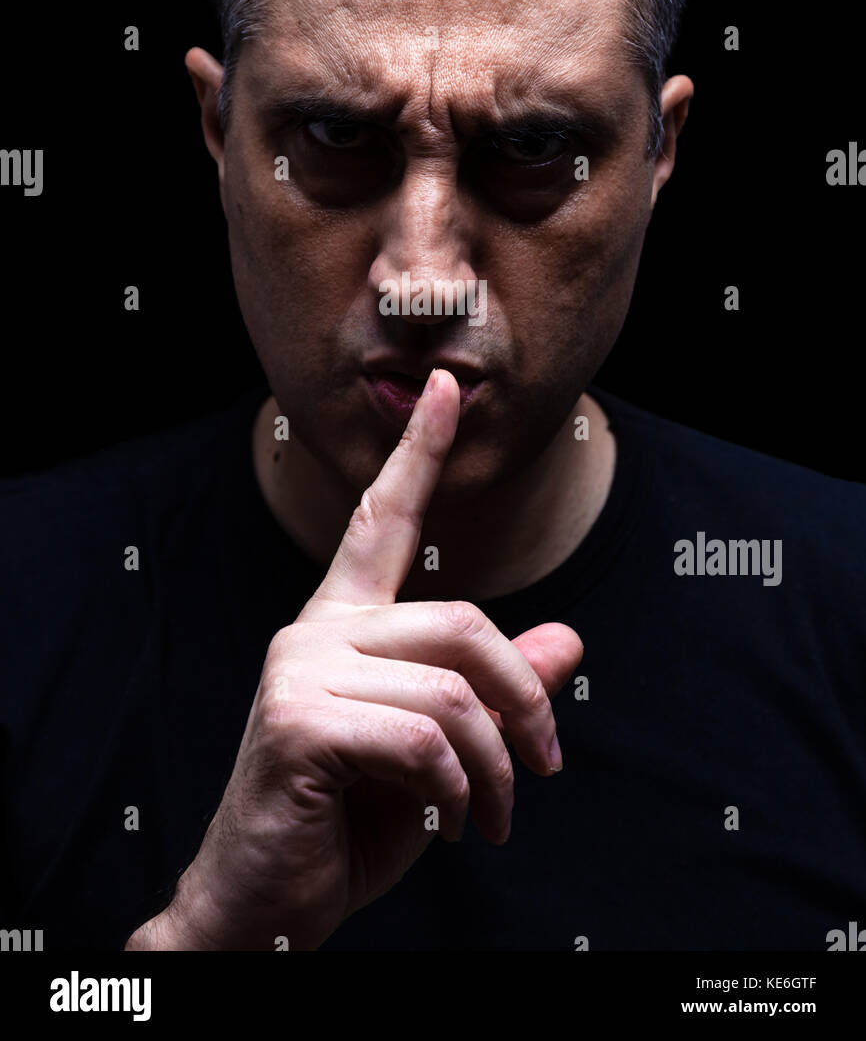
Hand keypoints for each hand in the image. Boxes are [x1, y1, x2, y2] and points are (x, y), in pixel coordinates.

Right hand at [125, 369, 582, 950]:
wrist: (266, 906)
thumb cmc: (348, 822)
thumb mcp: (443, 751)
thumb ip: (496, 692)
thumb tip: (569, 642)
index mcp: (342, 624)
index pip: (384, 518)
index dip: (418, 449)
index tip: (444, 387)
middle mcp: (315, 632)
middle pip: (462, 621)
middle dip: (524, 698)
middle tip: (544, 765)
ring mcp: (300, 671)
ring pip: (452, 688)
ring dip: (497, 766)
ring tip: (493, 815)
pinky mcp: (298, 722)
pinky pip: (424, 737)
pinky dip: (460, 789)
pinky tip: (453, 823)